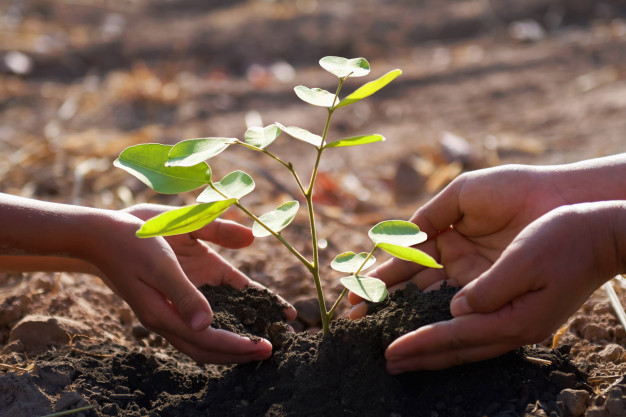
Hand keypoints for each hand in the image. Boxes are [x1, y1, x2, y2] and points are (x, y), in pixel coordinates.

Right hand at [87, 204, 294, 363]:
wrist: (100, 231)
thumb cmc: (130, 241)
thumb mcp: (159, 263)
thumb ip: (184, 292)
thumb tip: (206, 324)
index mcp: (164, 314)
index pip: (208, 340)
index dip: (238, 346)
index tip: (266, 347)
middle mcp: (171, 314)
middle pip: (210, 345)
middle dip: (242, 350)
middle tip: (275, 348)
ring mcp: (174, 303)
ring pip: (209, 332)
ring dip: (237, 335)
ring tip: (267, 335)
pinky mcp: (179, 288)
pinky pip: (208, 304)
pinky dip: (230, 309)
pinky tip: (253, 303)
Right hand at [349, 164, 568, 315]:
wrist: (556, 199)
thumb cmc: (511, 190)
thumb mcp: (463, 195)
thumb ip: (429, 215)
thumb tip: (396, 238)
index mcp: (443, 234)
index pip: (404, 257)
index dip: (379, 272)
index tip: (355, 287)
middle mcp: (453, 260)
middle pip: (409, 282)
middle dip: (381, 297)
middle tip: (353, 315)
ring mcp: (470, 277)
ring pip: (426, 296)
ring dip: (398, 309)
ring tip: (370, 322)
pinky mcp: (489, 290)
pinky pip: (454, 303)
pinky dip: (429, 312)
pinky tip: (406, 321)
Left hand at [385, 202, 622, 371]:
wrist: (601, 236)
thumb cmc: (565, 241)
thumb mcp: (526, 259)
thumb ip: (490, 288)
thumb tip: (456, 309)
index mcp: (515, 319)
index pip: (455, 337)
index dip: (420, 345)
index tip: (390, 353)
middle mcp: (512, 327)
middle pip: (456, 349)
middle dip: (419, 357)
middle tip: (387, 363)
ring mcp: (515, 321)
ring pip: (463, 342)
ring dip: (430, 349)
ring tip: (403, 355)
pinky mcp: (515, 311)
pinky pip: (473, 329)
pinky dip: (448, 333)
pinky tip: (434, 331)